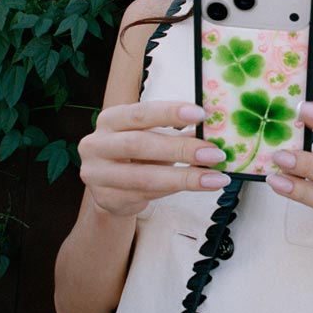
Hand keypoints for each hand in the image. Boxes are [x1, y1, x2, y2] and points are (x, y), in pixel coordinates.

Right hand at [78, 101, 230, 217]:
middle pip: (140, 145)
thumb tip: (213, 130)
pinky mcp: (105, 199)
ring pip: (144, 177)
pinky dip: (174, 190)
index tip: (201, 114)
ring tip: (215, 178)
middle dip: (181, 149)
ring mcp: (97, 175)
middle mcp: (97, 145)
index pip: (140, 113)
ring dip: (184, 178)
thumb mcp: (152, 136)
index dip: (169, 112)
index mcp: (110, 120)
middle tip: (215, 154)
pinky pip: (145, 195)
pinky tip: (196, 187)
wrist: (109, 187)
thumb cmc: (137, 153)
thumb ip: (176, 132)